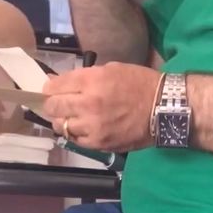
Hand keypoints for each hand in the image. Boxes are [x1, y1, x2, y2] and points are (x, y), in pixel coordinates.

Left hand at [42, 62, 158, 152]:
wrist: (163, 108)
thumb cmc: (139, 83)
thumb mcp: (111, 69)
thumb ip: (83, 76)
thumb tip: (57, 80)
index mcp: (92, 81)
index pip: (55, 86)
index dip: (49, 87)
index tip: (51, 88)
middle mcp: (88, 104)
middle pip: (53, 107)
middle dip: (52, 103)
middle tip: (57, 103)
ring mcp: (93, 127)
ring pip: (60, 126)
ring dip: (62, 120)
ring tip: (71, 116)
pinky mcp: (99, 144)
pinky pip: (74, 140)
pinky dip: (74, 133)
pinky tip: (82, 127)